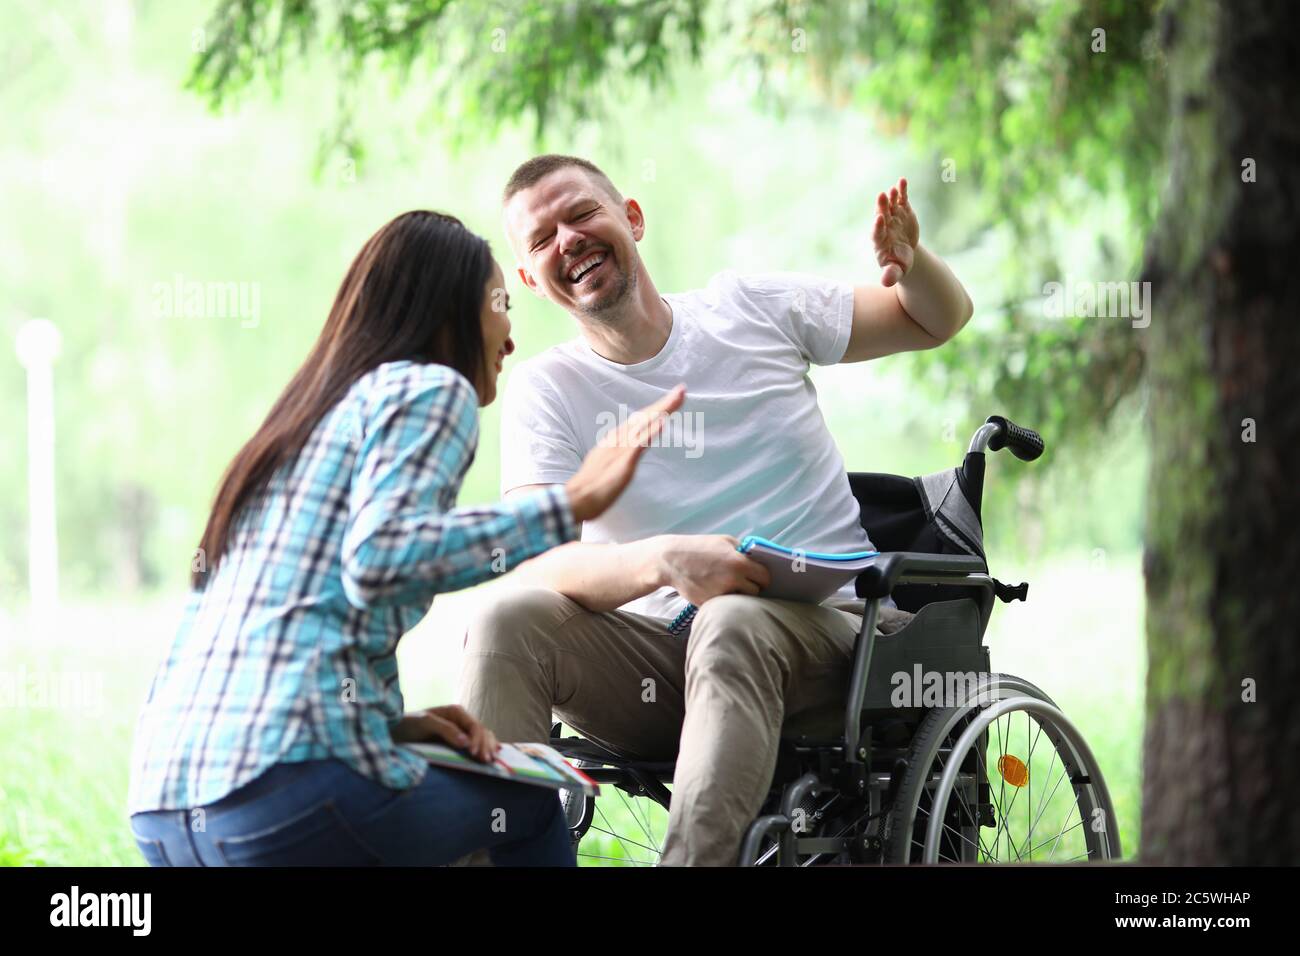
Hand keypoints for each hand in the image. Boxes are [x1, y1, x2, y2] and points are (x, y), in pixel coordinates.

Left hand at [391, 705, 499, 762]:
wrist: (396, 732)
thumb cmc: (408, 724)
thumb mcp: (425, 723)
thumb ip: (445, 730)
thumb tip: (466, 742)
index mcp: (456, 712)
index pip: (474, 726)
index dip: (478, 740)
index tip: (474, 755)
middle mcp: (462, 720)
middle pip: (482, 732)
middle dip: (485, 746)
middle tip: (486, 762)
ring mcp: (461, 731)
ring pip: (483, 737)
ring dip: (488, 748)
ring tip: (491, 761)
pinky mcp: (458, 741)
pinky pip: (477, 743)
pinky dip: (485, 748)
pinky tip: (493, 754)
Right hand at [565, 385, 685, 522]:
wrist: (576, 499)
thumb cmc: (591, 486)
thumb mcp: (607, 461)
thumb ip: (619, 451)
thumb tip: (631, 444)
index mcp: (616, 439)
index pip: (640, 420)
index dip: (656, 409)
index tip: (673, 399)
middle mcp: (619, 439)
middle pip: (645, 417)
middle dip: (665, 403)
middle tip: (682, 390)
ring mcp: (620, 449)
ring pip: (644, 425)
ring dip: (661, 411)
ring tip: (677, 398)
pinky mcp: (623, 463)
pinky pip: (639, 445)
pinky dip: (651, 432)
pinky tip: (663, 422)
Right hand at [655, 534, 771, 605]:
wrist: (670, 560)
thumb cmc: (699, 548)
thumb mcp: (724, 541)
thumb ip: (744, 551)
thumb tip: (759, 561)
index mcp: (739, 563)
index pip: (765, 577)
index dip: (763, 577)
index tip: (759, 577)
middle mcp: (732, 580)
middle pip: (756, 591)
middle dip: (752, 587)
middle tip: (743, 582)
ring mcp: (720, 593)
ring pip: (741, 600)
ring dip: (738, 595)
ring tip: (727, 585)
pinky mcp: (709, 604)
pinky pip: (724, 604)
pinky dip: (722, 599)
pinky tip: (713, 589)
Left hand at [873, 177, 919, 287]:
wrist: (905, 255)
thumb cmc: (898, 265)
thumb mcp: (896, 272)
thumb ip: (891, 275)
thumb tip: (887, 282)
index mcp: (880, 242)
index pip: (877, 233)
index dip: (878, 226)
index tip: (879, 219)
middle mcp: (884, 227)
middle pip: (881, 215)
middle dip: (882, 206)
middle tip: (882, 196)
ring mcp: (893, 218)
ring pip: (890, 206)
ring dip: (891, 197)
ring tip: (893, 188)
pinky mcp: (903, 212)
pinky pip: (901, 200)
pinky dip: (901, 191)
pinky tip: (902, 181)